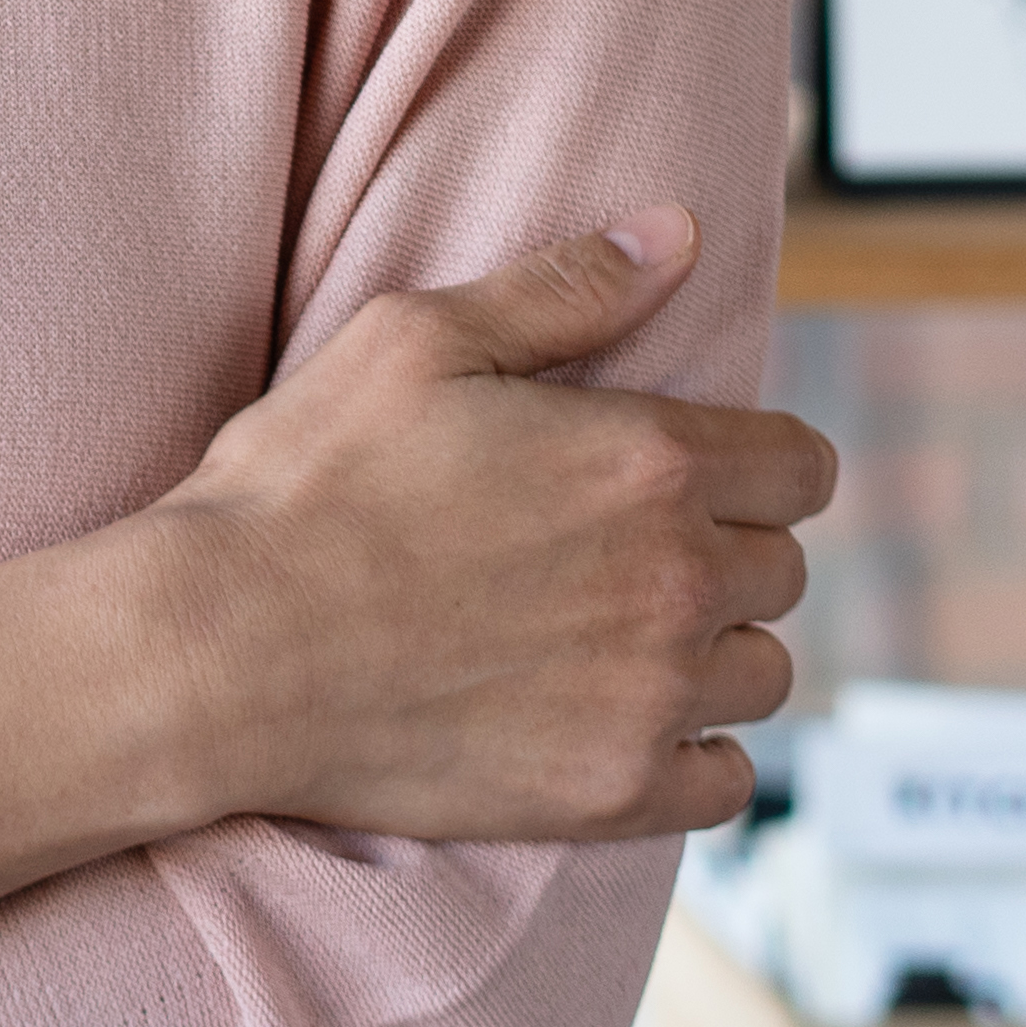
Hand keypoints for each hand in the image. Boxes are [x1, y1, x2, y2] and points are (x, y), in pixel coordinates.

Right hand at [111, 205, 828, 844]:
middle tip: (627, 556)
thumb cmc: (303, 489)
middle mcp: (674, 579)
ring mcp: (649, 696)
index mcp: (648, 460)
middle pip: (783, 571)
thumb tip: (676, 235)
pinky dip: (695, 757)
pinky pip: (727, 783)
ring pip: (763, 676)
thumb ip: (563, 288)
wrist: (223, 651)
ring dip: (714, 655)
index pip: (802, 468)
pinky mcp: (610, 791)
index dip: (759, 466)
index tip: (701, 479)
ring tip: (624, 642)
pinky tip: (626, 725)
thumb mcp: (415, 341)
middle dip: (725, 554)